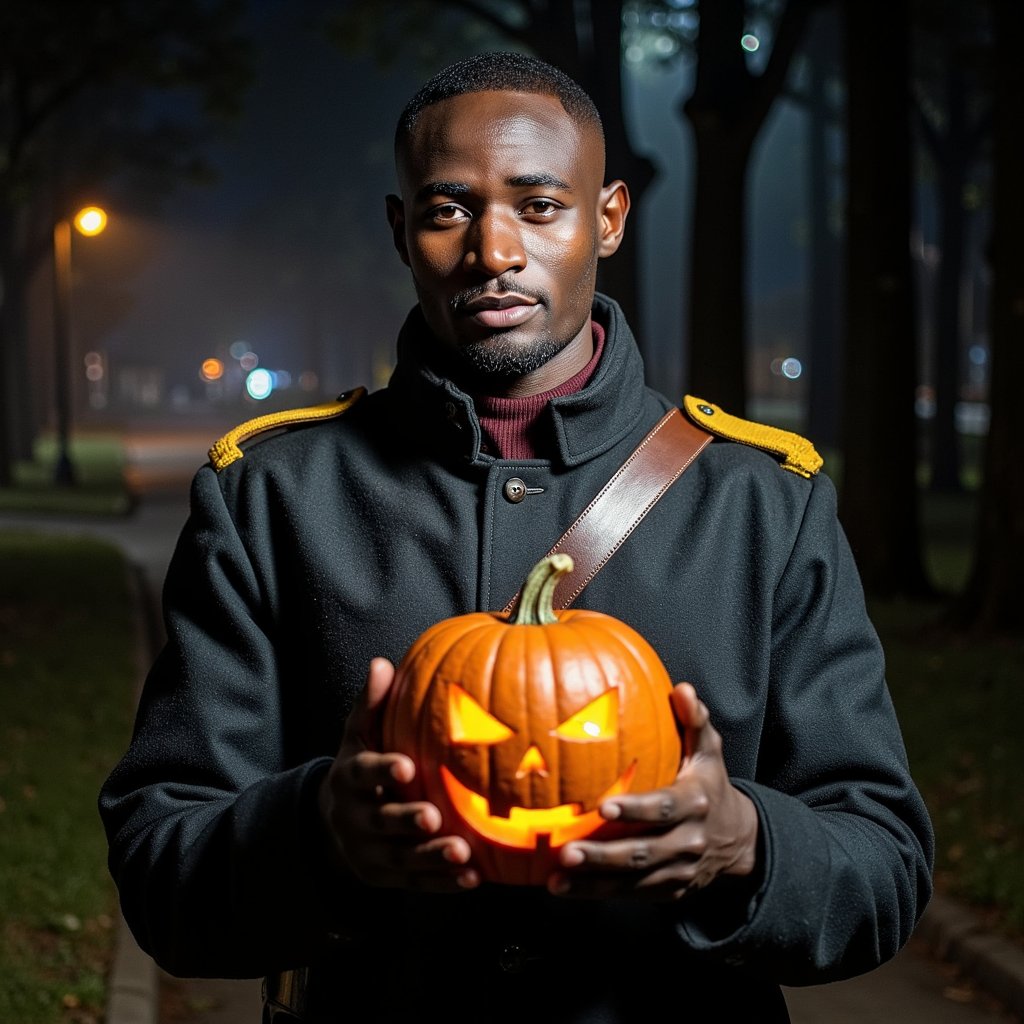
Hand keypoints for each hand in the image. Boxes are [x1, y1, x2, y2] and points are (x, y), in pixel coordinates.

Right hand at [318, 657, 479, 891]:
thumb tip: (383, 663)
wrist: (335, 824)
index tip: (407, 768)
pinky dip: (442, 883)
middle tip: (433, 817)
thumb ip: (373, 703)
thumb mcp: (360, 734)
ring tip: (463, 854)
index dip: (382, 771)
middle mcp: (354, 818)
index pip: (362, 774)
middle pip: (380, 822)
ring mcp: (369, 852)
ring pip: (401, 858)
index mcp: (349, 778)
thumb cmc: (361, 765)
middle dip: (405, 821)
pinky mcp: (386, 878)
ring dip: (431, 857)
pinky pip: (416, 883)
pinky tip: (472, 878)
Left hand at [547, 682, 758, 900]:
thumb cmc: (708, 783)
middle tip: (567, 852)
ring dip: (593, 882)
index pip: (663, 808)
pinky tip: (562, 888)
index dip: (635, 810)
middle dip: (604, 856)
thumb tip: (681, 689)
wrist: (738, 841)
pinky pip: (630, 894)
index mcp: (695, 803)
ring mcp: (678, 871)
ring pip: (632, 880)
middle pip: (643, 853)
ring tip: (556, 878)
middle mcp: (688, 841)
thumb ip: (695, 720)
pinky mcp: (668, 891)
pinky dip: (596, 893)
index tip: (603, 808)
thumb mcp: (708, 751)